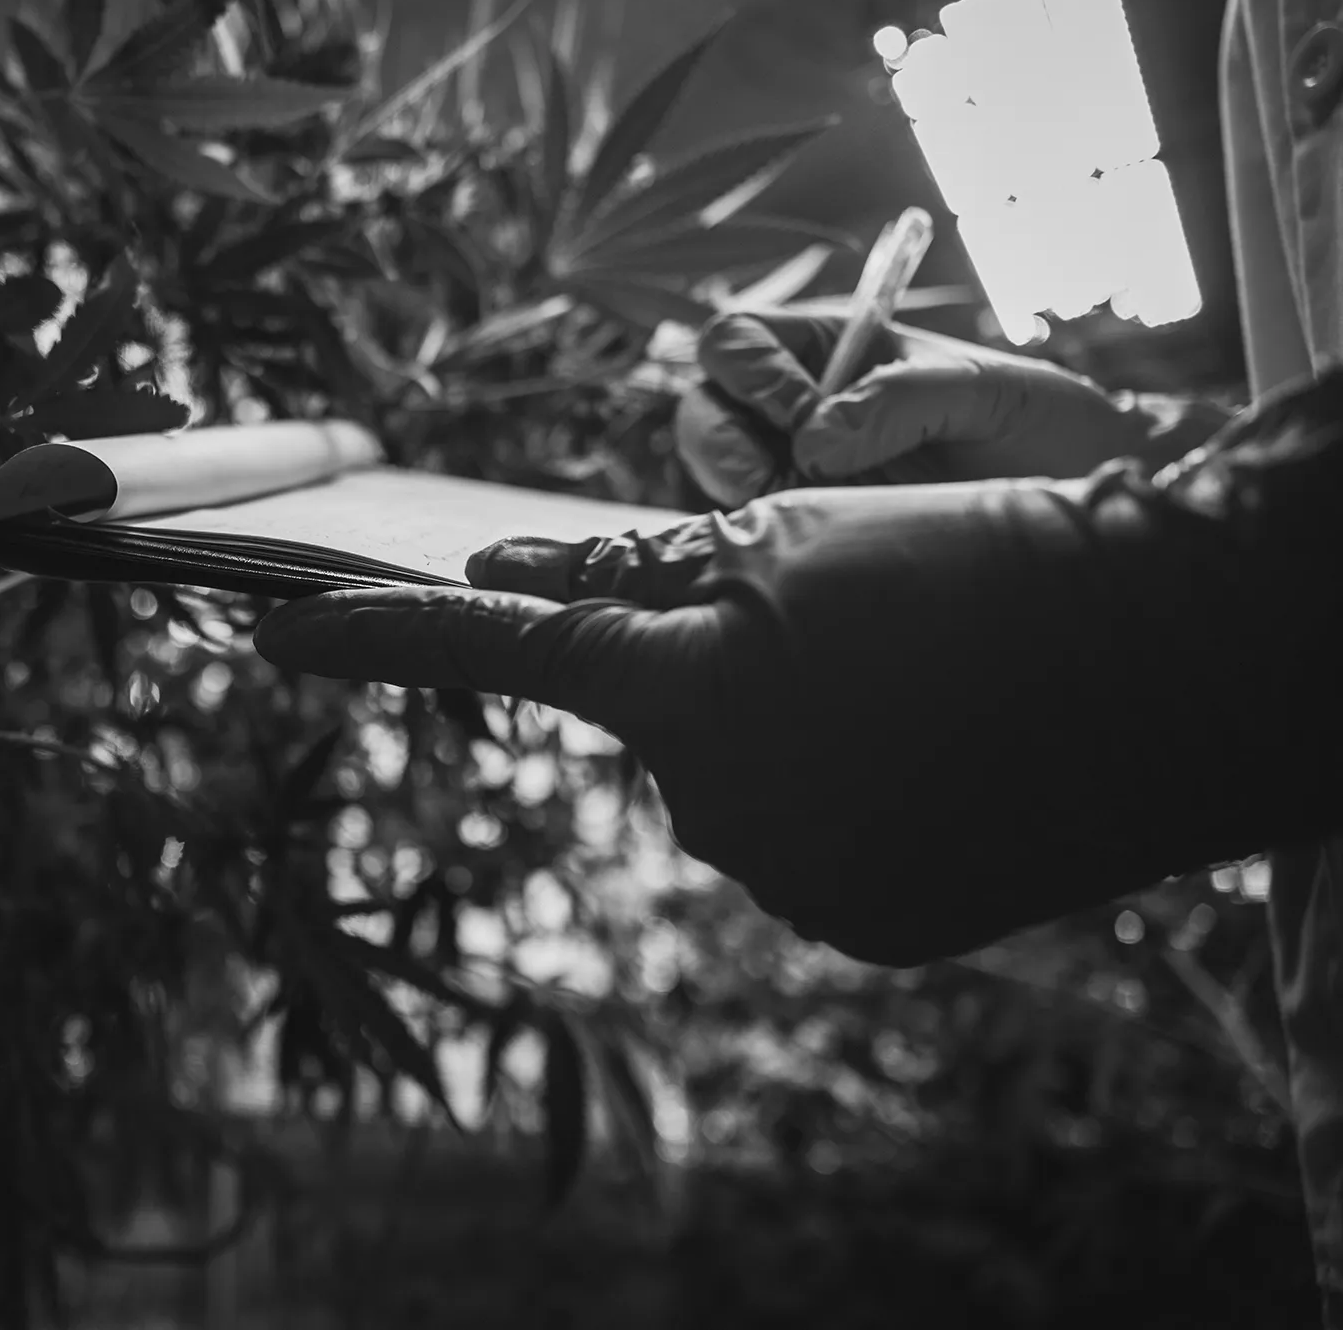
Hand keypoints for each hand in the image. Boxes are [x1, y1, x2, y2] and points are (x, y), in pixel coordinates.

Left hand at [256, 372, 1342, 965]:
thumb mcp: (790, 530)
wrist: (1177, 658)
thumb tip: (501, 572)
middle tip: (845, 620)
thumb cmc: (977, 556)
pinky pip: (803, 838)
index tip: (275, 635)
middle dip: (706, 669)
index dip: (381, 639)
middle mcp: (718, 814)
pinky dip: (840, 792)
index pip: (496, 656)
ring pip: (731, 784)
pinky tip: (931, 753)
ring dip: (783, 729)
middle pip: (652, 722)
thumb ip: (633, 572)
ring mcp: (796, 884)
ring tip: (915, 680)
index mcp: (686, 695)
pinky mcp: (868, 922)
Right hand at [676, 313, 1223, 506]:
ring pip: (711, 473)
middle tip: (766, 478)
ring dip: (738, 492)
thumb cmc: (1038, 428)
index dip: (751, 373)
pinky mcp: (804, 531)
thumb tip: (812, 443)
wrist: (1077, 505)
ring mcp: (794, 470)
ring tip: (801, 513)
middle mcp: (798, 407)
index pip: (739, 340)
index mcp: (832, 348)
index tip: (801, 413)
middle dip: (720, 441)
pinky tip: (802, 549)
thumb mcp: (986, 393)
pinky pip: (745, 534)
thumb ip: (901, 399)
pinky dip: (754, 541)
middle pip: (705, 407)